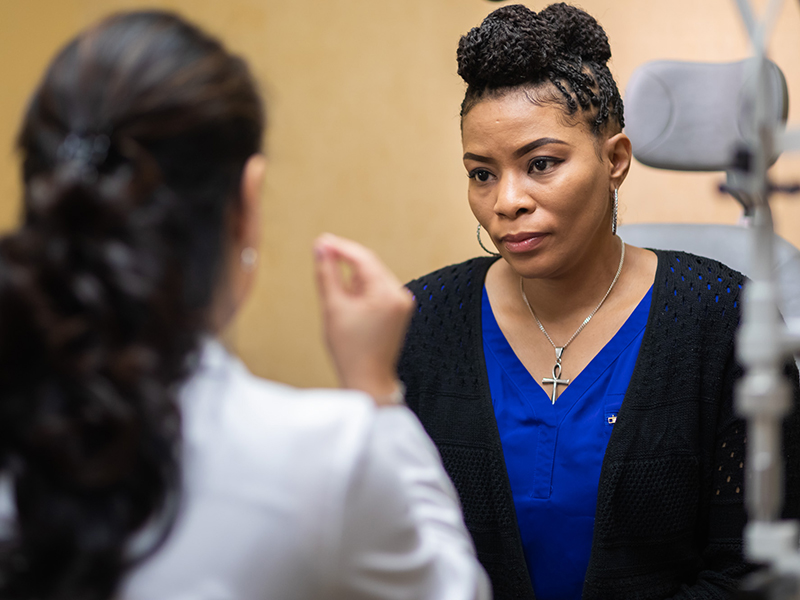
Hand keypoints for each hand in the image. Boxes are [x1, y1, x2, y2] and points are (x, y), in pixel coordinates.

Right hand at [314, 233, 413, 403]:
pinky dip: (362, 293)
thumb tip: (320, 247)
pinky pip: (378, 291)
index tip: (321, 241)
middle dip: (346, 265)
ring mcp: (402, 304)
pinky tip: (350, 309)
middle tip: (322, 263)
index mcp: (387, 294)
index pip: (363, 259)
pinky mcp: (399, 311)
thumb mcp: (333, 307)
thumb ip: (326, 273)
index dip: (340, 248)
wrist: (368, 380)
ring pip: (372, 279)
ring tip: (340, 306)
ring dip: (353, 282)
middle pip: (369, 267)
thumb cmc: (350, 350)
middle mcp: (400, 295)